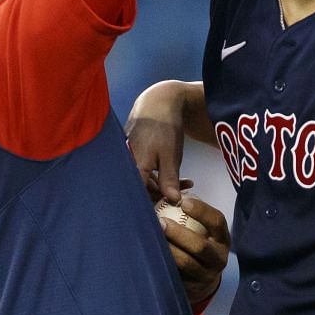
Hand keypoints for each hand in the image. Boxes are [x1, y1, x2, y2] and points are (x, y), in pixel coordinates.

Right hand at [126, 80, 191, 201]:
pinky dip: (160, 176)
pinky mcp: (135, 156)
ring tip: (186, 185)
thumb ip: (169, 179)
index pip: (140, 197)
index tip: (169, 212)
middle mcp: (127, 165)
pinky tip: (179, 178)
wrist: (158, 102)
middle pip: (142, 191)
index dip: (154, 206)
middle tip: (183, 196)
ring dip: (164, 186)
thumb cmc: (163, 127)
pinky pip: (146, 173)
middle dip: (163, 196)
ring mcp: (130, 160)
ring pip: (146, 182)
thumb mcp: (170, 155)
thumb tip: (173, 201)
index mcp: (133, 167)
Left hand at [163, 193, 229, 309]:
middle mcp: (218, 258)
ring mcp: (206, 275)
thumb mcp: (203, 230)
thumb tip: (175, 188)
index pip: (217, 222)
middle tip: (160, 221)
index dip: (202, 211)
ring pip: (186, 263)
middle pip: (200, 247)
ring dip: (168, 249)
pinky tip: (150, 255)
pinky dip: (163, 264)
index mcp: (222, 238)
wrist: (203, 280)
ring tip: (152, 237)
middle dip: (179, 233)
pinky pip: (176, 276)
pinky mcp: (193, 288)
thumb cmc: (199, 243)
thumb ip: (191, 213)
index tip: (183, 201)